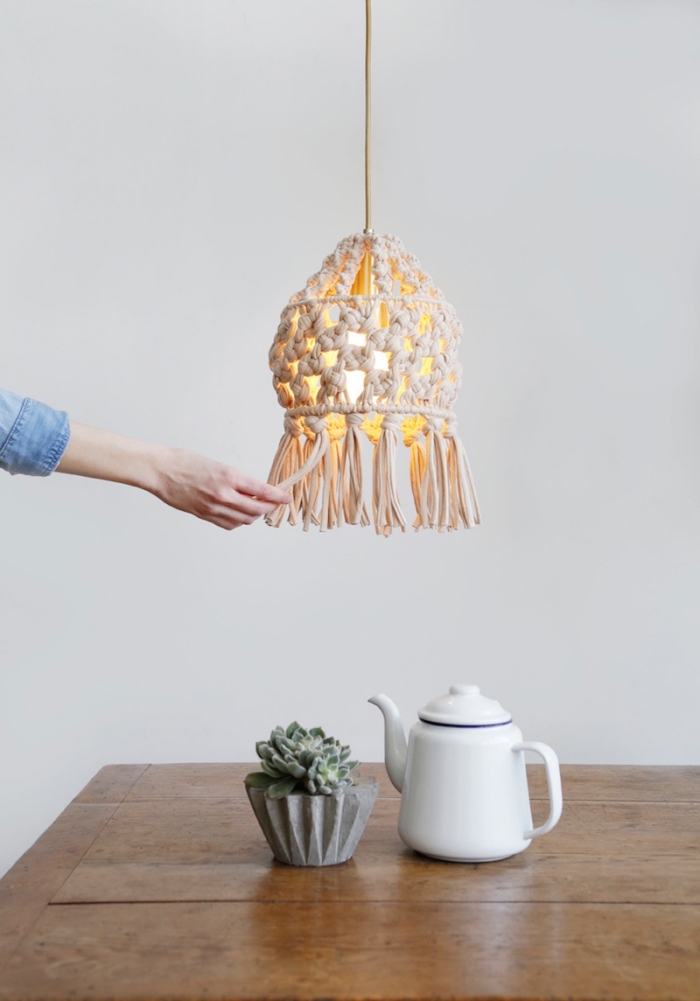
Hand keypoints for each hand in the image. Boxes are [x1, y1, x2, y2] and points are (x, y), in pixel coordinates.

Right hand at [152, 448, 290, 529]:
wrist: (161, 471)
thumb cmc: (186, 462)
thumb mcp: (218, 465)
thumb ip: (237, 479)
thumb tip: (254, 489)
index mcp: (229, 477)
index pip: (263, 491)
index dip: (278, 496)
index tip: (286, 498)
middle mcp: (224, 495)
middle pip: (257, 509)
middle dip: (269, 507)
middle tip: (273, 503)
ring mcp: (214, 508)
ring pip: (245, 519)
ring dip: (255, 515)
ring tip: (256, 507)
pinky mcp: (205, 516)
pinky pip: (229, 524)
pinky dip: (239, 521)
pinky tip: (240, 514)